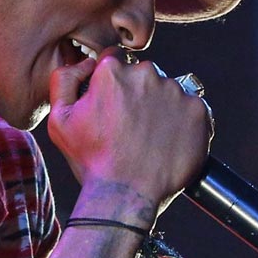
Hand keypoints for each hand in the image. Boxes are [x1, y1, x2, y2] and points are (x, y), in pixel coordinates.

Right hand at [46, 50, 211, 221]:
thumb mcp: (59, 120)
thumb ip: (65, 79)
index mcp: (112, 72)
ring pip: (168, 91)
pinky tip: (169, 142)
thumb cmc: (92, 161)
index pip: (116, 60)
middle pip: (144, 75)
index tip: (115, 106)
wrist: (126, 197)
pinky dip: (184, 122)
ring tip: (151, 139)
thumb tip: (87, 63)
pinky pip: (192, 108)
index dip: (113, 83)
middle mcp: (146, 74)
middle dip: (138, 95)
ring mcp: (175, 91)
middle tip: (132, 128)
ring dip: (162, 108)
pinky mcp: (198, 110)